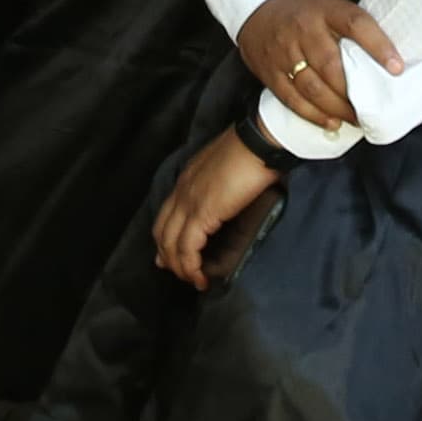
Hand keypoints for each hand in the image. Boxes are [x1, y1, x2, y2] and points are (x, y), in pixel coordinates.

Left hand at [155, 129, 281, 288]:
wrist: (259, 140)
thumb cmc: (254, 150)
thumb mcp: (229, 168)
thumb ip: (220, 185)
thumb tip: (224, 204)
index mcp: (187, 179)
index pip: (165, 215)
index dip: (166, 239)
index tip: (170, 257)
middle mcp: (182, 190)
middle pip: (162, 232)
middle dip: (169, 258)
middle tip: (183, 274)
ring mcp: (189, 201)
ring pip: (171, 244)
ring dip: (180, 267)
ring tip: (195, 281)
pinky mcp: (202, 212)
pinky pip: (187, 247)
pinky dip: (191, 266)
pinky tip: (200, 277)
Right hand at [233, 0, 404, 137]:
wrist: (257, 4)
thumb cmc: (306, 10)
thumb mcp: (330, 5)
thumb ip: (352, 26)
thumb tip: (388, 57)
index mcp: (326, 9)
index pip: (356, 24)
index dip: (378, 46)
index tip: (397, 67)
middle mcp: (304, 29)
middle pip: (331, 66)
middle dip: (353, 93)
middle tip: (371, 109)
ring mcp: (284, 51)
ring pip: (312, 87)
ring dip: (337, 108)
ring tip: (355, 119)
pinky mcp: (269, 71)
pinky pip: (292, 99)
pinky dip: (314, 115)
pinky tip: (331, 122)